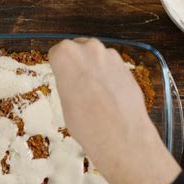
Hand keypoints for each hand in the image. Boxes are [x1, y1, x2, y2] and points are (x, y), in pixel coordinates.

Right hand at [48, 38, 180, 183]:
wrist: (121, 135)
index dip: (59, 68)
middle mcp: (89, 49)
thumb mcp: (65, 103)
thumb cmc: (87, 123)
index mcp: (66, 55)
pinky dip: (110, 77)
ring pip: (97, 58)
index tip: (61, 79)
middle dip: (78, 65)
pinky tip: (110, 96)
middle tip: (78, 87)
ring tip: (95, 95)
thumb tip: (74, 83)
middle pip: (78, 50)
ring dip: (95, 70)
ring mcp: (110, 55)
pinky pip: (112, 67)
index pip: (57, 53)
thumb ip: (68, 83)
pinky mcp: (126, 66)